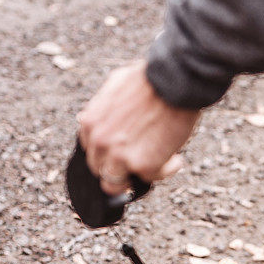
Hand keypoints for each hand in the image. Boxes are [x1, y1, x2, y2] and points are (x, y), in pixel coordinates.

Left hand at [78, 61, 199, 194]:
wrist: (174, 79)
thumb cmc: (150, 78)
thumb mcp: (113, 86)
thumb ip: (100, 108)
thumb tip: (87, 119)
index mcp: (90, 124)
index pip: (91, 151)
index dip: (108, 153)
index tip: (123, 152)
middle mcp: (100, 142)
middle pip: (101, 171)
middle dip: (120, 168)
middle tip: (140, 161)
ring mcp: (120, 156)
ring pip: (115, 185)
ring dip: (134, 178)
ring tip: (155, 165)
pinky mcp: (143, 166)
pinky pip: (151, 179)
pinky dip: (166, 170)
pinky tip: (176, 158)